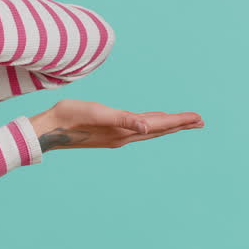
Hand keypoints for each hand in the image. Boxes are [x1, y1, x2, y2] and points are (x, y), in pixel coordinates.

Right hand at [29, 99, 203, 150]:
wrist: (48, 129)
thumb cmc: (70, 117)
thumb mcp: (98, 113)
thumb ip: (124, 120)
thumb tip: (147, 128)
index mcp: (124, 131)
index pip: (159, 125)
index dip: (179, 121)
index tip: (198, 118)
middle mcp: (124, 136)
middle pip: (159, 129)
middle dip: (180, 125)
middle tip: (200, 121)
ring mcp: (117, 135)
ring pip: (149, 129)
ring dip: (167, 125)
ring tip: (183, 122)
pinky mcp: (109, 132)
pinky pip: (137, 128)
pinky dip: (150, 124)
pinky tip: (150, 122)